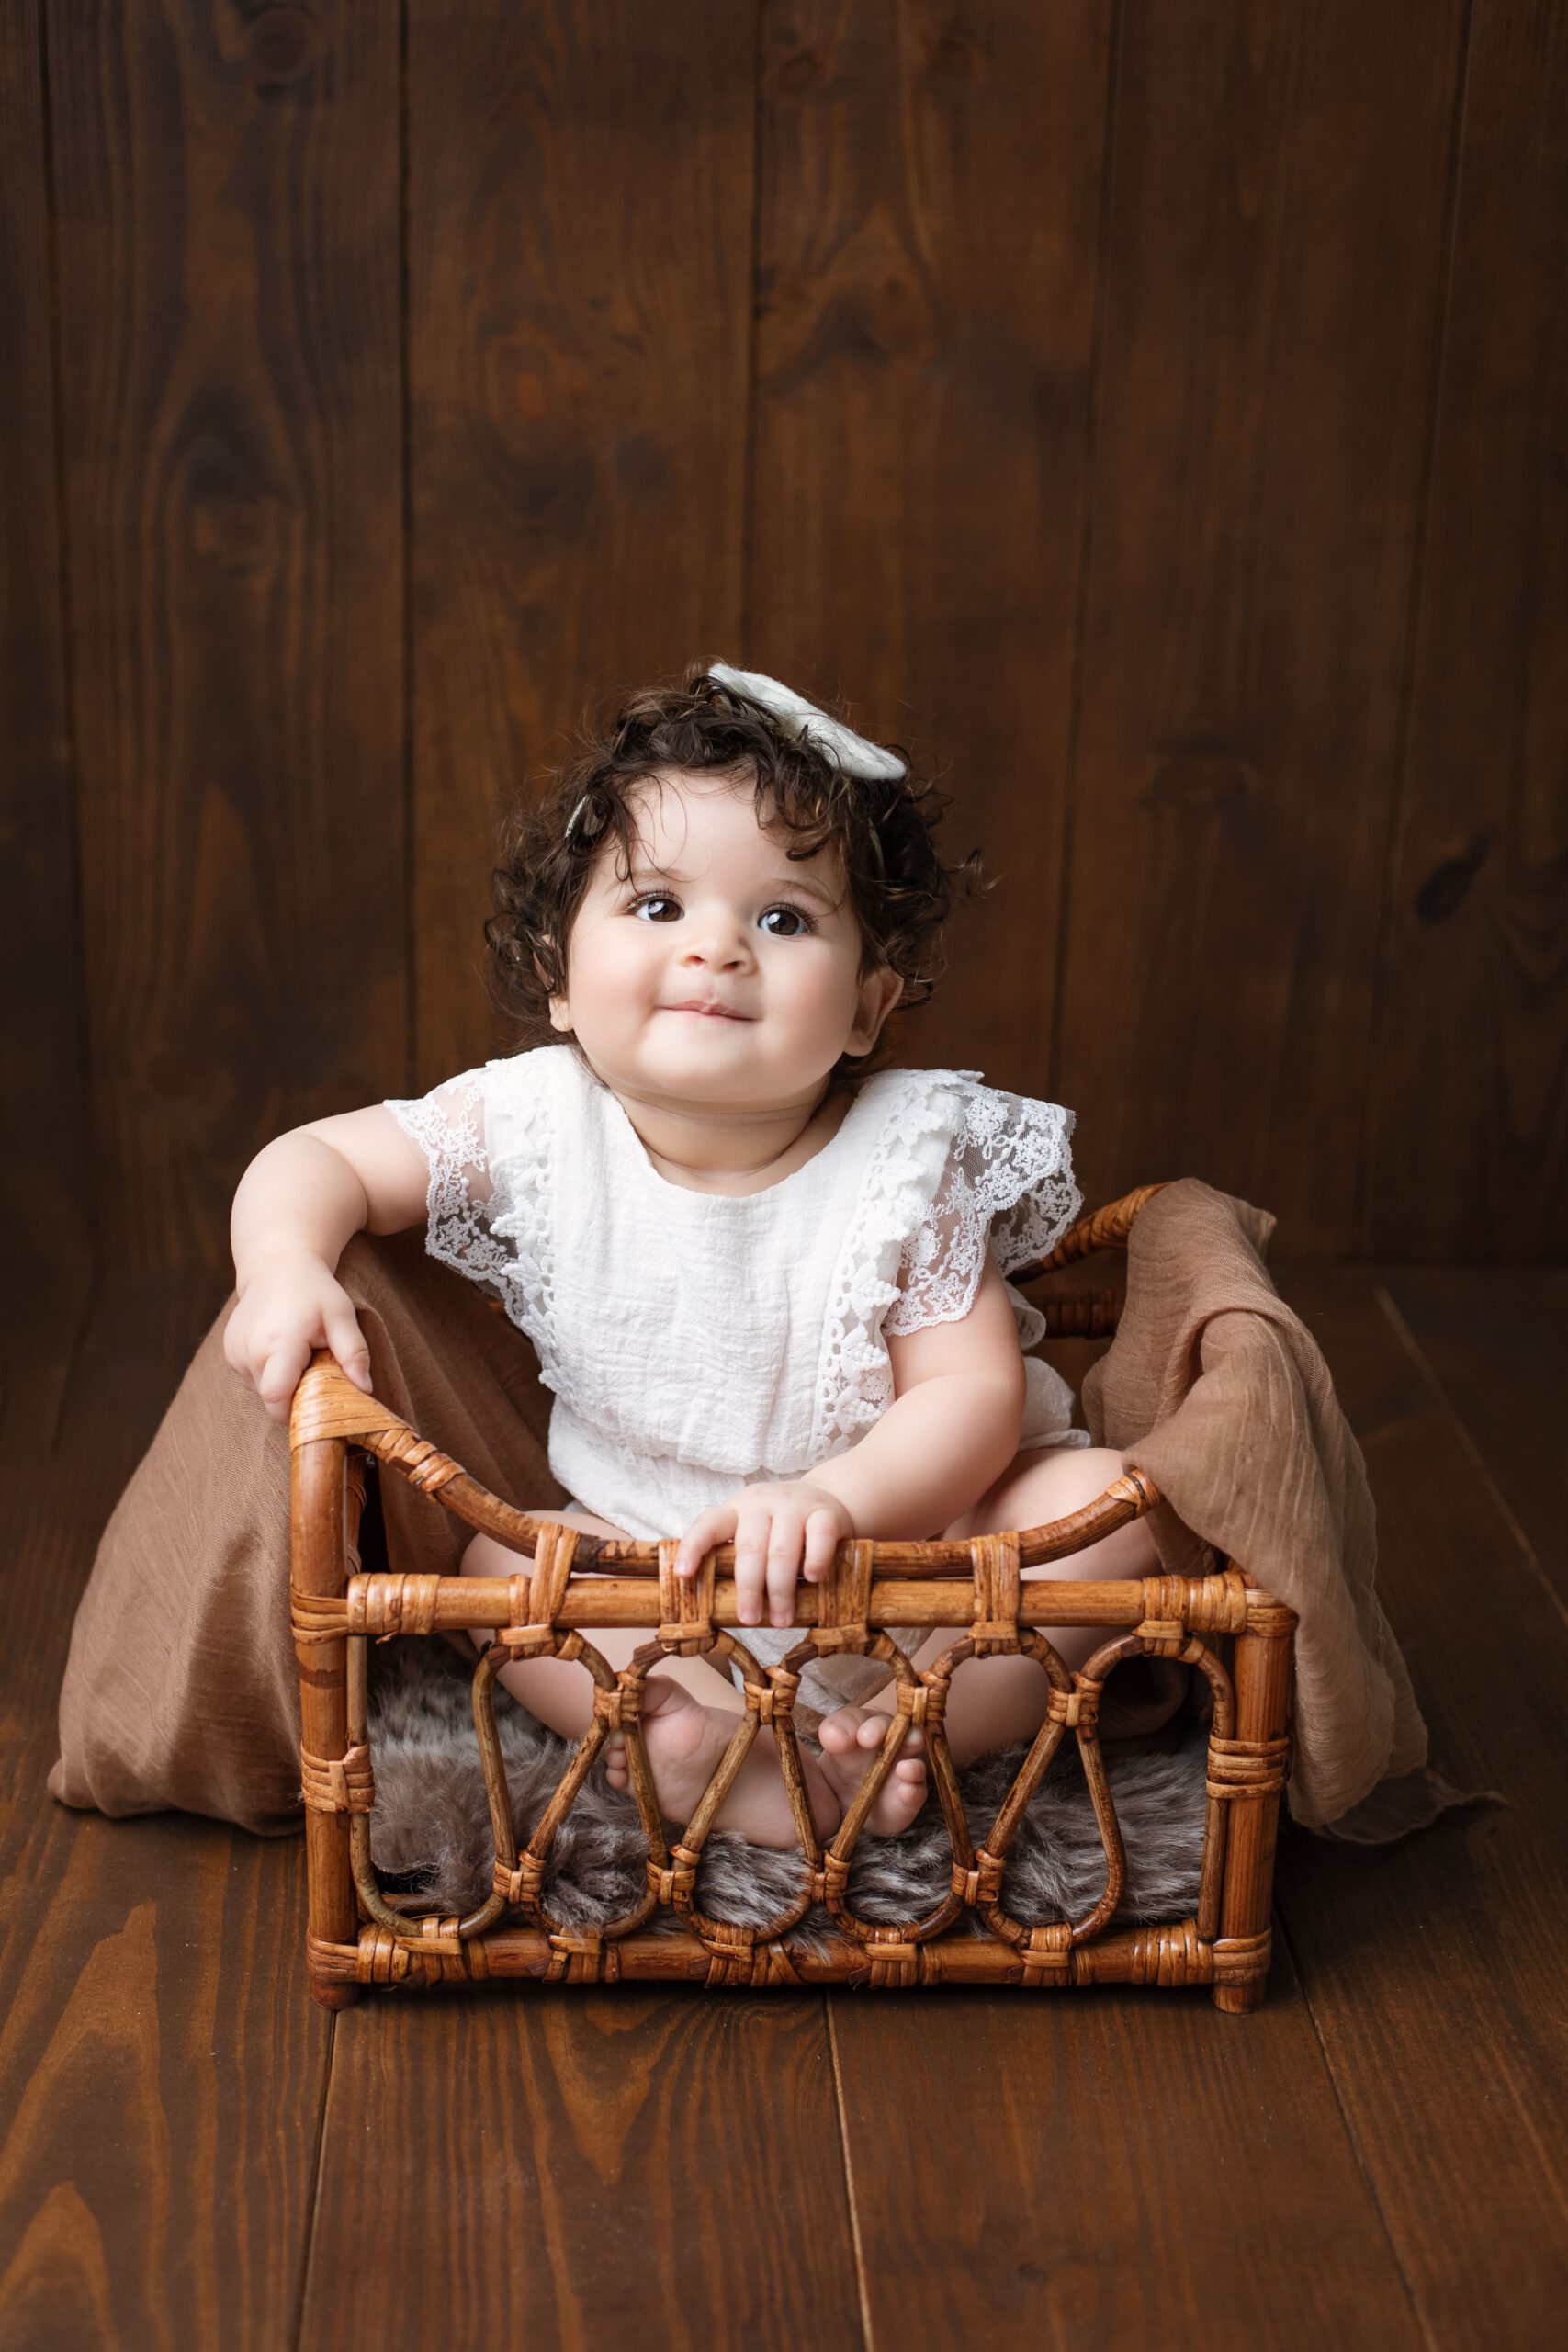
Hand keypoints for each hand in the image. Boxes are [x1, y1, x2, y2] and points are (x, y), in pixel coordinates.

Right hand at [223, 1249, 374, 1422]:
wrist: (276, 1265)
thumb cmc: (314, 1290)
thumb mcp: (341, 1314)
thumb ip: (354, 1352)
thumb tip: (365, 1389)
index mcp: (279, 1344)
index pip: (276, 1398)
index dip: (297, 1411)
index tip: (319, 1405)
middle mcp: (250, 1352)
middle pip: (273, 1401)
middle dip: (296, 1397)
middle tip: (317, 1372)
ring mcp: (235, 1353)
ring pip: (262, 1393)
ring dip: (284, 1384)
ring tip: (300, 1355)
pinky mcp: (230, 1353)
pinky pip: (253, 1380)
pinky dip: (270, 1374)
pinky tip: (282, 1351)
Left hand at [673, 1479, 855, 1628]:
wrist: (828, 1500)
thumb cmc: (783, 1529)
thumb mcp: (755, 1533)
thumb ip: (739, 1557)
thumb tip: (718, 1608)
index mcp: (737, 1509)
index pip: (708, 1524)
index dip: (693, 1547)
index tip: (682, 1574)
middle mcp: (762, 1502)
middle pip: (749, 1547)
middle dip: (748, 1588)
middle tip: (749, 1618)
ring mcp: (795, 1505)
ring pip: (782, 1550)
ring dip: (780, 1589)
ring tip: (781, 1619)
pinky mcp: (826, 1512)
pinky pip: (819, 1537)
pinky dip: (814, 1561)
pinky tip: (812, 1579)